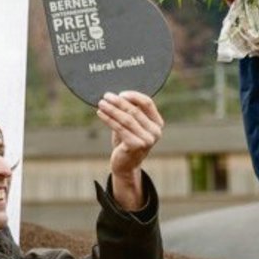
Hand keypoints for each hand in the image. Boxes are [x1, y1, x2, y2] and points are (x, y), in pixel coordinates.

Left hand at [97, 91, 164, 210]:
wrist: (126, 165)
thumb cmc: (128, 142)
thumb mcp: (132, 126)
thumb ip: (131, 112)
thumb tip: (117, 95)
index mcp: (157, 123)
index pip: (148, 103)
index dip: (134, 96)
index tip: (120, 93)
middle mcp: (155, 132)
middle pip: (135, 110)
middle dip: (119, 102)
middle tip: (106, 96)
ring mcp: (147, 140)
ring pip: (126, 119)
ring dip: (112, 109)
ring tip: (101, 103)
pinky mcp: (136, 145)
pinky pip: (120, 128)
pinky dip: (108, 119)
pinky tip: (100, 113)